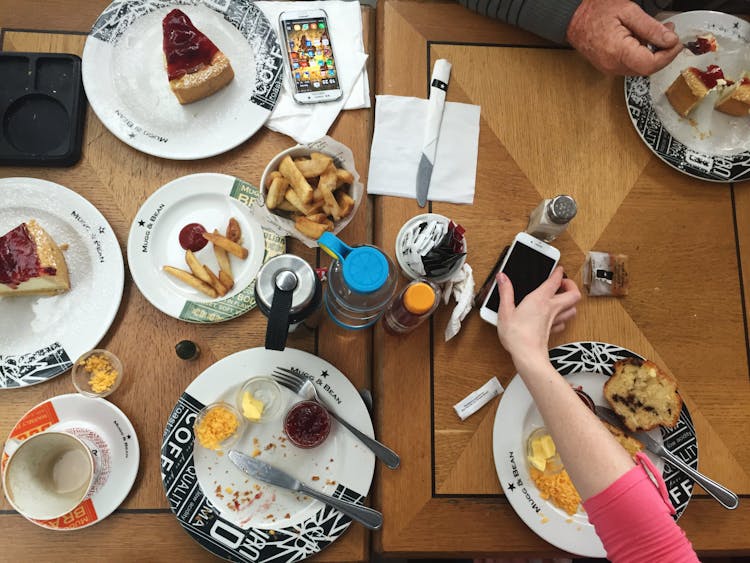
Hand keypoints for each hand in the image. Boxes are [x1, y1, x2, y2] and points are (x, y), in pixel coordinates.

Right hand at [496, 267, 580, 364]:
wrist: (527, 355)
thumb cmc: (517, 335)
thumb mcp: (505, 311)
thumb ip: (505, 292)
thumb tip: (502, 278)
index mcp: (540, 299)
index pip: (556, 280)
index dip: (558, 272)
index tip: (557, 268)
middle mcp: (551, 308)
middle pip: (573, 294)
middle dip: (570, 285)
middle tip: (562, 283)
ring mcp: (555, 320)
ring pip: (573, 308)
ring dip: (570, 301)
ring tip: (561, 297)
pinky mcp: (554, 331)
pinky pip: (565, 321)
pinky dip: (563, 316)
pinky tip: (555, 316)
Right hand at [566, 0, 681, 75]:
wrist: (573, 18)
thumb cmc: (595, 12)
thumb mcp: (628, 11)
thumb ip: (651, 27)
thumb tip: (669, 40)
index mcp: (617, 51)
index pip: (651, 64)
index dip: (668, 55)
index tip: (676, 42)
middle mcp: (613, 65)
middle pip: (647, 69)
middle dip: (663, 54)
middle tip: (669, 34)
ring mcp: (610, 69)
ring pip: (641, 70)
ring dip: (654, 55)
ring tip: (657, 35)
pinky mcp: (609, 68)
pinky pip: (631, 67)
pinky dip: (642, 56)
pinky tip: (643, 42)